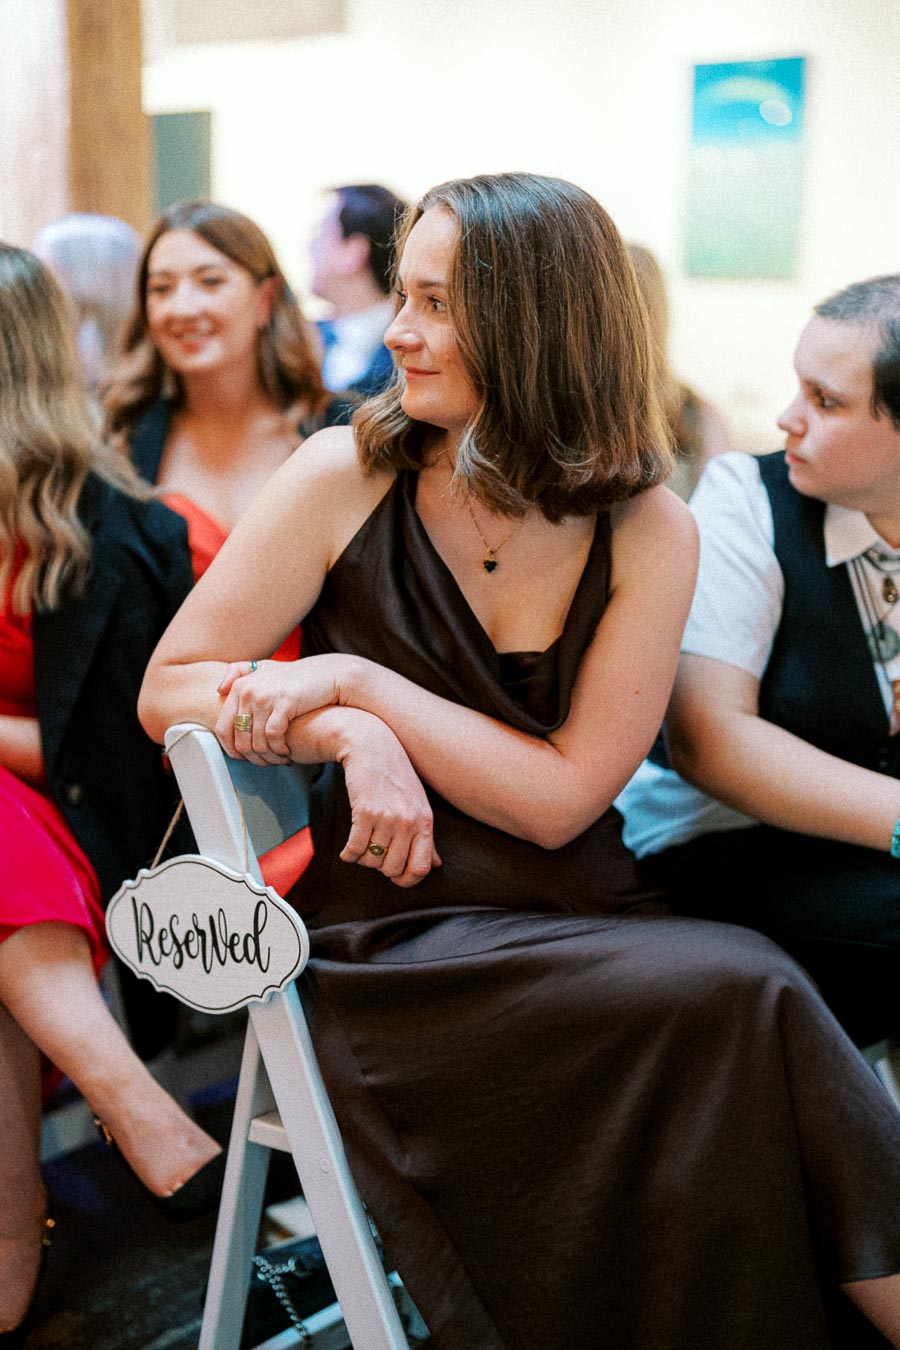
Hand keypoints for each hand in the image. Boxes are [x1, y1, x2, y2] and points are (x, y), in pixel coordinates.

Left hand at [215, 655, 352, 764]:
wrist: (328, 675)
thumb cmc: (297, 676)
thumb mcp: (264, 668)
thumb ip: (239, 673)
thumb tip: (219, 689)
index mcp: (240, 686)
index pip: (222, 728)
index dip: (231, 749)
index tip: (244, 758)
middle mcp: (248, 690)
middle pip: (238, 739)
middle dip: (251, 757)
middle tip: (265, 762)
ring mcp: (265, 697)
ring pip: (256, 741)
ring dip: (267, 756)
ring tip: (278, 759)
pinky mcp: (284, 703)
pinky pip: (273, 737)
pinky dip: (279, 749)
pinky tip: (287, 752)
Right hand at [336, 713, 440, 887]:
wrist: (373, 747)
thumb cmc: (396, 777)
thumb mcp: (418, 805)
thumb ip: (427, 838)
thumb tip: (437, 865)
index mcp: (425, 822)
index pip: (421, 868)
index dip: (406, 880)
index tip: (395, 876)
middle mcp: (408, 822)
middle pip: (392, 869)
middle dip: (380, 867)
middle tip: (374, 853)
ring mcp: (387, 817)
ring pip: (371, 861)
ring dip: (363, 859)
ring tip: (362, 844)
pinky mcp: (364, 812)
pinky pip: (354, 850)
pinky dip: (348, 854)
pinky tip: (348, 849)